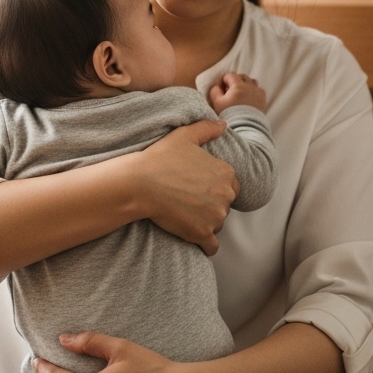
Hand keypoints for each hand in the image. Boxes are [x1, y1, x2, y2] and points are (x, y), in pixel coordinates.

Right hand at [136, 121, 238, 254]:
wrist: (139, 183)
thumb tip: (224, 125)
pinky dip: (205, 245)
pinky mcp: (202, 233)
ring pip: (217, 225)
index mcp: (226, 173)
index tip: (198, 189)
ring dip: (206, 223)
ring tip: (185, 216)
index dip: (215, 189)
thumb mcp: (184, 136)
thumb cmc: (160, 158)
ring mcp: (216, 216)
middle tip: (189, 203)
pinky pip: (212, 247)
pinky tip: (193, 238)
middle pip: (225, 207)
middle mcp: (226, 195)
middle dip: (211, 207)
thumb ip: (207, 128)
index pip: (232, 187)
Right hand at [209, 72, 266, 113]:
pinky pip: (258, 89)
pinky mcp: (263, 99)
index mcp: (238, 85)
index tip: (220, 89)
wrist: (246, 128)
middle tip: (229, 92)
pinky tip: (248, 99)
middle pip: (241, 76)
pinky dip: (252, 91)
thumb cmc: (230, 115)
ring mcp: (258, 92)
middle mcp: (250, 86)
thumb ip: (215, 90)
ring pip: (251, 81)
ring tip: (239, 94)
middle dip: (234, 81)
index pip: (229, 75)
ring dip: (244, 85)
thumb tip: (218, 86)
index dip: (223, 80)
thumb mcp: (216, 103)